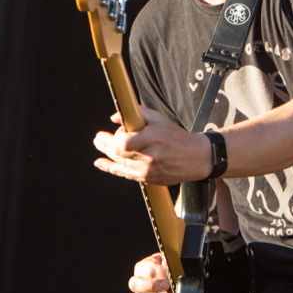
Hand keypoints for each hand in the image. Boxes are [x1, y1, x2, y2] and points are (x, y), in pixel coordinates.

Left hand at [93, 106, 211, 184]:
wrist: (194, 159)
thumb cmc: (176, 136)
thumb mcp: (160, 119)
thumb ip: (138, 114)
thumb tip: (115, 117)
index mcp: (154, 139)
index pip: (125, 142)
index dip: (117, 136)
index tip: (120, 130)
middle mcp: (150, 157)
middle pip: (119, 153)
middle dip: (105, 143)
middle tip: (98, 137)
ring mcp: (148, 170)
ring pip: (120, 163)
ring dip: (106, 153)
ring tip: (99, 144)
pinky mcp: (147, 179)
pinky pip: (124, 173)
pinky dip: (110, 167)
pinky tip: (100, 162)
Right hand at [129, 253, 172, 292]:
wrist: (179, 281)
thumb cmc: (173, 269)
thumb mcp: (172, 263)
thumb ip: (169, 263)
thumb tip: (165, 265)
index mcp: (144, 267)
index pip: (144, 269)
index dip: (156, 273)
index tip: (168, 275)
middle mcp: (140, 283)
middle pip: (135, 284)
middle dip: (151, 285)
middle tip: (166, 286)